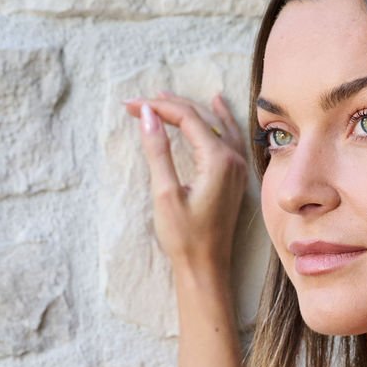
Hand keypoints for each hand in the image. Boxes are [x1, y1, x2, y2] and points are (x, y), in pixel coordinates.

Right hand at [122, 89, 248, 273]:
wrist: (206, 270)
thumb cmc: (185, 238)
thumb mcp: (165, 193)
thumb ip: (158, 150)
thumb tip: (147, 114)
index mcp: (218, 161)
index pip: (186, 118)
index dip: (156, 107)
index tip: (128, 106)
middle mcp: (234, 160)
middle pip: (201, 117)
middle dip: (168, 107)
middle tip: (137, 104)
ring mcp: (238, 169)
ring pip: (215, 124)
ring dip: (190, 109)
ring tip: (167, 97)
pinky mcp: (235, 179)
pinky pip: (229, 137)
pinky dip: (219, 119)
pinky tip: (217, 106)